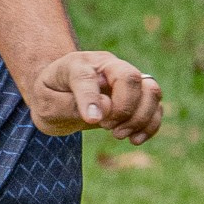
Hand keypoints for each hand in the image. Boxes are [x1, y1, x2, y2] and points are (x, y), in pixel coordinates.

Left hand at [27, 50, 162, 140]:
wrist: (58, 96)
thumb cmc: (50, 98)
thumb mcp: (46, 105)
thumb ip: (72, 105)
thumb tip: (109, 108)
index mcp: (77, 64)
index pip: (87, 77)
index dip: (91, 99)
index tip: (92, 121)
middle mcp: (106, 65)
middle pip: (130, 77)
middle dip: (123, 108)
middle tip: (106, 127)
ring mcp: (125, 78)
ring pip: (151, 90)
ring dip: (140, 117)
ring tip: (119, 134)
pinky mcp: (137, 94)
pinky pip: (156, 106)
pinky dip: (151, 125)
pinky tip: (134, 139)